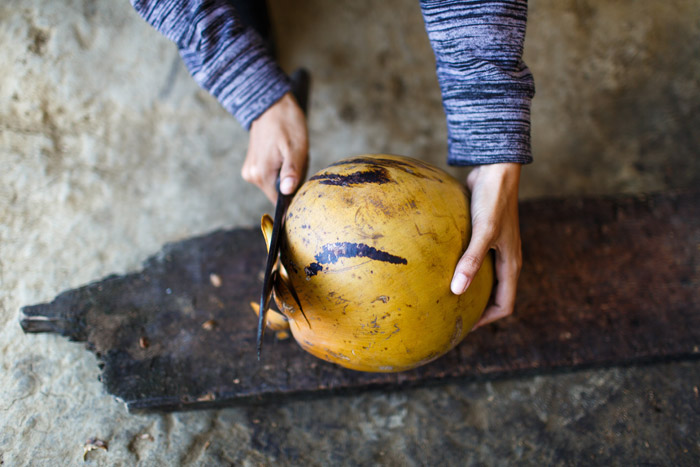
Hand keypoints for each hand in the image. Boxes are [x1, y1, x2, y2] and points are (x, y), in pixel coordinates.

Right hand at [242, 92, 308, 202]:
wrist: (271, 105)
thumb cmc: (286, 123)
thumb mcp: (296, 148)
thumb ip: (292, 172)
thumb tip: (287, 192)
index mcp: (261, 174)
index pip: (279, 201)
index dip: (294, 195)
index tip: (301, 179)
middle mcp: (252, 176)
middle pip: (278, 193)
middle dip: (291, 181)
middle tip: (296, 160)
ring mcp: (250, 171)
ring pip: (275, 184)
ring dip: (287, 174)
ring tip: (289, 154)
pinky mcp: (252, 165)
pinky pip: (270, 175)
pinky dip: (280, 168)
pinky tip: (283, 153)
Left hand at [451, 163, 522, 329]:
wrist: (495, 170)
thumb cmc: (493, 200)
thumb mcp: (483, 232)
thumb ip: (471, 261)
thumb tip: (457, 291)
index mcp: (511, 264)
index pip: (505, 305)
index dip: (487, 320)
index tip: (465, 326)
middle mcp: (505, 259)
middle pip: (494, 294)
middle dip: (477, 308)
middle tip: (452, 315)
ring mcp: (494, 247)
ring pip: (483, 277)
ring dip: (468, 287)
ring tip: (442, 295)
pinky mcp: (482, 236)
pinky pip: (472, 259)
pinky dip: (460, 267)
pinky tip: (437, 265)